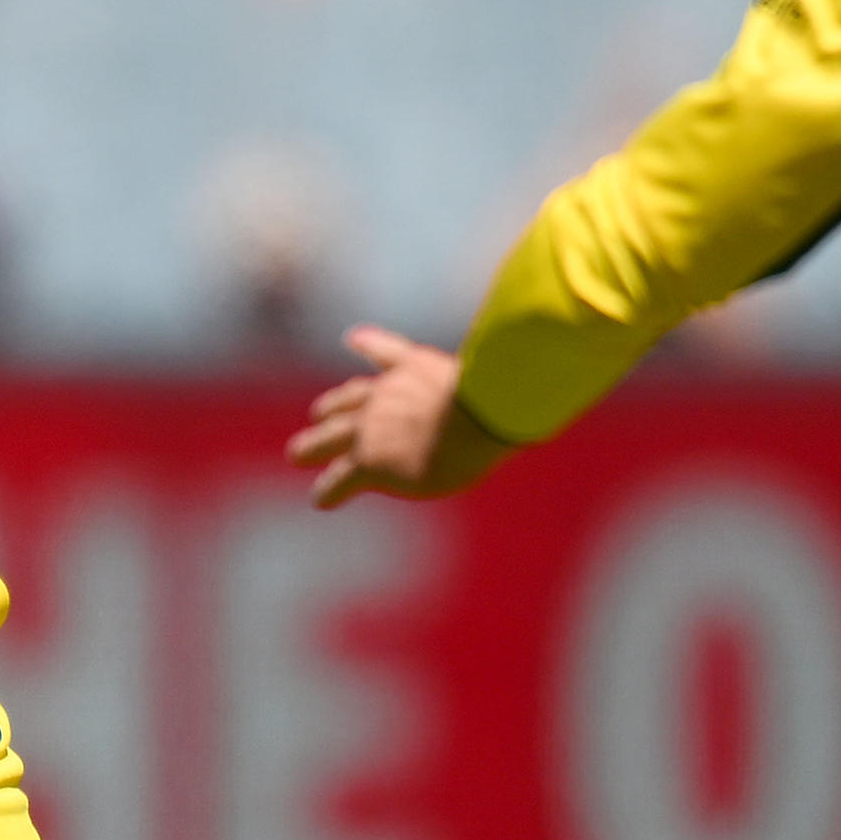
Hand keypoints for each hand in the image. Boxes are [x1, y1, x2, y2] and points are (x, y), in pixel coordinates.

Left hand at [289, 324, 514, 508]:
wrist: (478, 414)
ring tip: (297, 452)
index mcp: (417, 367)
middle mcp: (388, 393)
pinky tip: (320, 500)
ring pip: (330, 436)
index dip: (369, 346)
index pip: (388, 355)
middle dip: (333, 405)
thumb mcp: (501, 376)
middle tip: (318, 411)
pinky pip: (340, 478)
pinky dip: (329, 490)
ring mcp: (373, 426)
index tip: (352, 338)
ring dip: (312, 445)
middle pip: (351, 397)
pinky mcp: (368, 460)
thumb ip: (502, 370)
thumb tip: (543, 358)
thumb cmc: (500, 399)